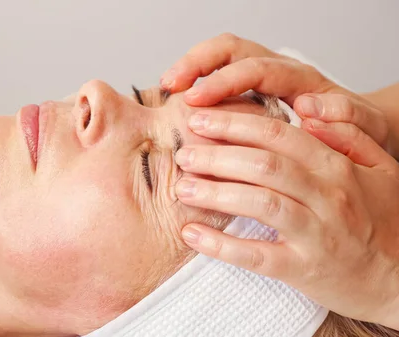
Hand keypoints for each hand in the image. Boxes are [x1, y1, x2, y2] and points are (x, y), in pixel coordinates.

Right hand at [160, 33, 389, 149]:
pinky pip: (219, 77)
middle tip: (170, 84)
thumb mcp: (365, 128)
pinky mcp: (251, 92)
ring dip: (190, 69)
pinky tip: (177, 102)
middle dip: (197, 63)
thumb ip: (347, 116)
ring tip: (165, 89)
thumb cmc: (360, 132)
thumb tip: (312, 106)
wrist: (363, 132)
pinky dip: (196, 84)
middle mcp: (278, 71)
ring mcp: (262, 80)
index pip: (256, 69)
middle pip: (231, 49)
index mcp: (301, 79)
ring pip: (221, 57)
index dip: (223, 82)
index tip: (196, 100)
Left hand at [174, 110, 398, 329]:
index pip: (279, 136)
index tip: (201, 120)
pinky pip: (256, 255)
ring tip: (182, 188)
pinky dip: (221, 245)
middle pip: (263, 165)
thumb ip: (348, 135)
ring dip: (215, 194)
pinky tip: (193, 235)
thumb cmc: (385, 220)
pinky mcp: (303, 270)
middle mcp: (327, 196)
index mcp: (338, 167)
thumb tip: (309, 111)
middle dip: (217, 156)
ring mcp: (316, 234)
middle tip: (184, 154)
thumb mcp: (380, 168)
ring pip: (259, 204)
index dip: (236, 124)